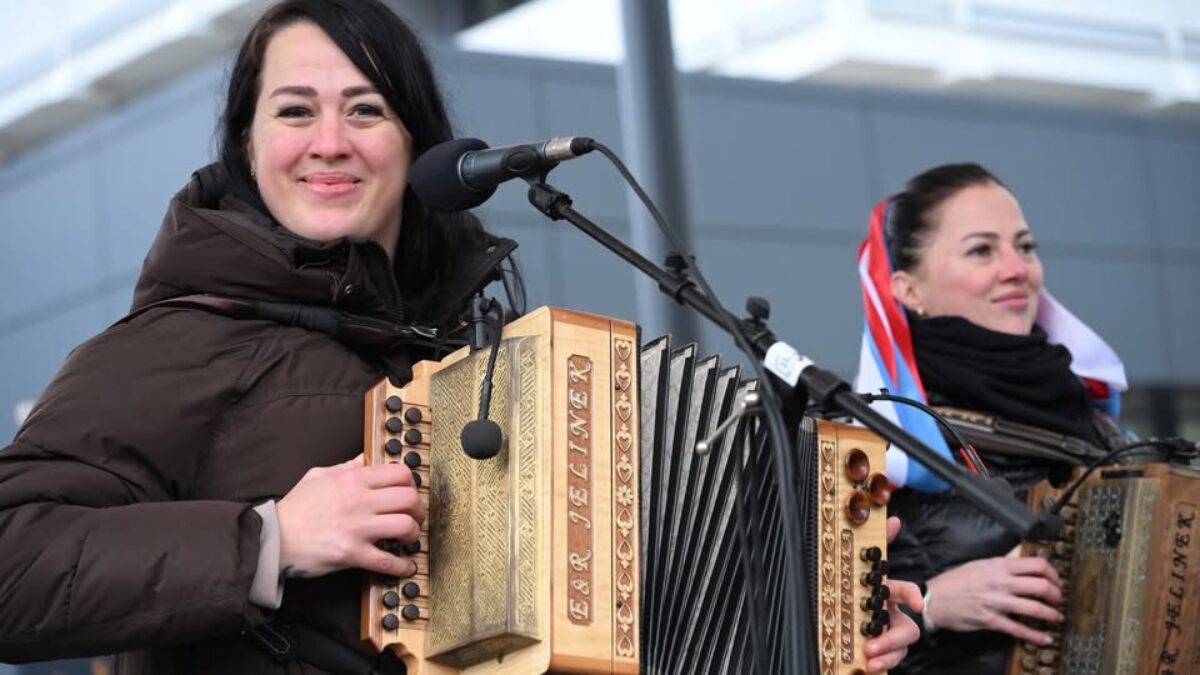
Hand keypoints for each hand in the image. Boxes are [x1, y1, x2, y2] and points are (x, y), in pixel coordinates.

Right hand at [276, 455, 424, 578]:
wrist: (273, 537)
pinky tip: (406, 567)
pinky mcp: (351, 553)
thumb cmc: (295, 507)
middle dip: (419, 509)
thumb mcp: (318, 476)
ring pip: (405, 526)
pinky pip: (387, 561)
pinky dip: (402, 566)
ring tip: (409, 538)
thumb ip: (346, 467)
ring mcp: (357, 528)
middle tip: (415, 517)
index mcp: (353, 479)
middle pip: (409, 499)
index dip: (412, 484)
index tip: (410, 493)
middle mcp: (359, 501)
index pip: (400, 474)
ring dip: (413, 534)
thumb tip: (364, 459)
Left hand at [863, 516, 921, 672]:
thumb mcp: (870, 565)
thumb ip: (881, 541)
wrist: (854, 611)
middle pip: (906, 631)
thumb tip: (892, 518)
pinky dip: (880, 666)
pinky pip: (887, 662)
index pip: (909, 592)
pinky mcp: (882, 651)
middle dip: (892, 639)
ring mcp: (890, 635)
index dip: (913, 596)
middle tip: (871, 646)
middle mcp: (894, 616)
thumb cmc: (867, 587)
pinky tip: (866, 668)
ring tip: (869, 661)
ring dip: (887, 657)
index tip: (917, 603)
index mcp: (890, 594)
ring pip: (899, 650)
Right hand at [926, 555, 1063, 643]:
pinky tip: (1045, 639)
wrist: (934, 599)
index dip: (1054, 574)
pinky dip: (1036, 636)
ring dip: (1051, 615)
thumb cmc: (955, 581)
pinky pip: (1019, 630)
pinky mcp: (991, 621)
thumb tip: (1025, 571)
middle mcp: (1000, 582)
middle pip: (1041, 586)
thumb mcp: (979, 565)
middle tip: (1058, 600)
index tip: (1056, 581)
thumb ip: (1002, 567)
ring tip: (1056, 618)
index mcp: (998, 565)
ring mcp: (996, 602)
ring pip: (1035, 608)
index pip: (1037, 564)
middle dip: (1056, 595)